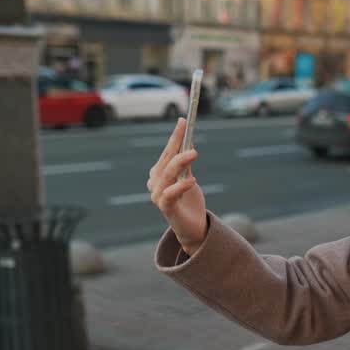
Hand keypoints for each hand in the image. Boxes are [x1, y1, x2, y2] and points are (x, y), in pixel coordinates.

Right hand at [147, 118, 207, 255]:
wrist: (193, 228)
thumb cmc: (189, 203)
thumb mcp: (189, 178)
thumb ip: (186, 164)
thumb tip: (189, 142)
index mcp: (159, 175)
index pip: (166, 152)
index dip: (174, 137)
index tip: (183, 121)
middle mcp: (155, 184)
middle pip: (165, 161)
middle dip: (176, 145)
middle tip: (188, 132)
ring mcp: (158, 197)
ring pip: (166, 175)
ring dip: (180, 162)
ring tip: (194, 153)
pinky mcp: (166, 209)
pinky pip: (170, 195)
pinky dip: (180, 186)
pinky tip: (192, 181)